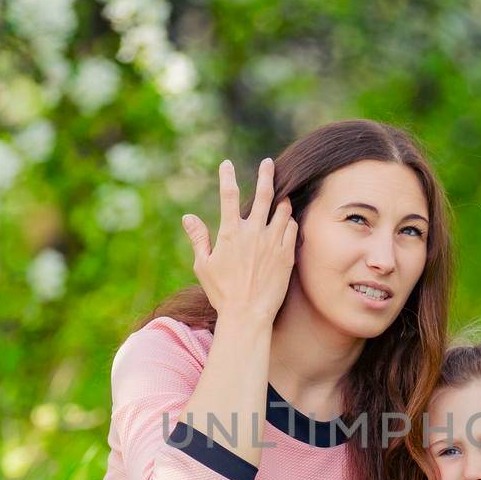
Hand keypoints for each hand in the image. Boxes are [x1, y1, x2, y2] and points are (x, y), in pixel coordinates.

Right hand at [181, 157, 297, 328]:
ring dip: (282, 200)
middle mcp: (254, 233)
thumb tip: (188, 217)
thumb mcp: (203, 265)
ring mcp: (273, 243)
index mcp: (231, 233)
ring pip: (282, 211)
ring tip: (282, 196)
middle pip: (264, 195)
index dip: (227, 177)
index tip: (227, 164)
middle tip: (267, 163)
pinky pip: (292, 230)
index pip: (229, 196)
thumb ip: (198, 238)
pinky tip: (287, 222)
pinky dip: (289, 222)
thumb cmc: (222, 293)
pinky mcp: (286, 255)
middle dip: (265, 175)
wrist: (248, 315)